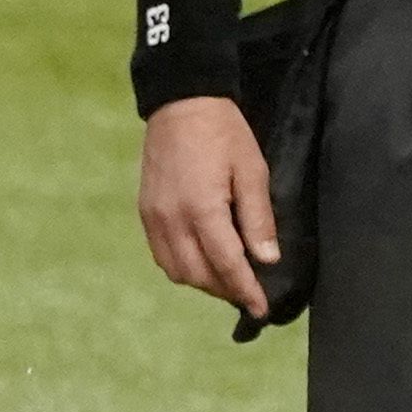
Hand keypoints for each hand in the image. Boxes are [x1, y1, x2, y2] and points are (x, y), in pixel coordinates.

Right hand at [137, 96, 275, 310]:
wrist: (181, 102)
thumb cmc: (223, 132)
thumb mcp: (252, 170)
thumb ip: (258, 218)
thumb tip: (266, 259)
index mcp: (202, 209)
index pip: (226, 265)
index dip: (245, 291)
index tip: (261, 308)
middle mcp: (172, 219)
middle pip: (199, 275)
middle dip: (225, 290)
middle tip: (248, 292)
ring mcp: (154, 218)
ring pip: (177, 271)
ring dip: (203, 282)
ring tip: (227, 279)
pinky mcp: (145, 212)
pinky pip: (162, 255)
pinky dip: (182, 268)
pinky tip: (201, 261)